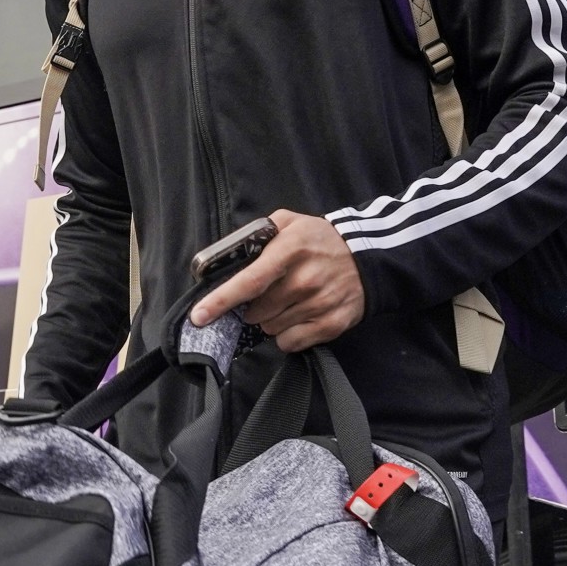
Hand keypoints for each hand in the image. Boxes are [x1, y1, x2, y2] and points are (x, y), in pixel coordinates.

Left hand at [189, 210, 365, 352]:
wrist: (368, 258)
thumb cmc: (320, 239)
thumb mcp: (290, 222)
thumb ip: (259, 233)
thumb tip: (229, 255)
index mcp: (290, 250)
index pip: (250, 281)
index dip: (221, 300)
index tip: (199, 315)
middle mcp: (304, 280)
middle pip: (257, 311)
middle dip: (253, 306)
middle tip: (269, 292)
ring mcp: (319, 305)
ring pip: (271, 328)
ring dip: (271, 319)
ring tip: (289, 300)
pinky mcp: (331, 325)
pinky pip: (290, 343)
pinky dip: (287, 334)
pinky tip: (299, 315)